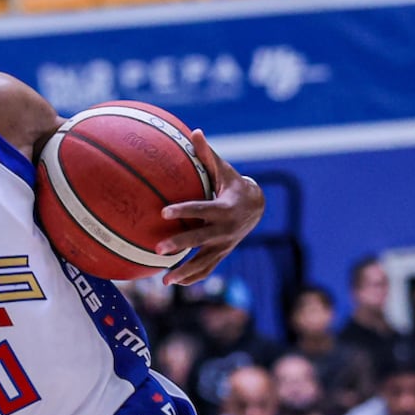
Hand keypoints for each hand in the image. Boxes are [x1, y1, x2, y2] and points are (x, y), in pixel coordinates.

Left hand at [159, 128, 263, 286]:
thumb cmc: (232, 183)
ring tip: (164, 281)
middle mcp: (225, 230)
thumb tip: (194, 131)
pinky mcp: (222, 254)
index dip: (184, 210)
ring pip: (204, 262)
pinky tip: (174, 284)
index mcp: (224, 208)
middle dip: (180, 245)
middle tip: (157, 249)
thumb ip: (207, 154)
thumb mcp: (223, 169)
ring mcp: (225, 246)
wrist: (256, 207)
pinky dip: (192, 278)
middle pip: (200, 240)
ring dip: (184, 272)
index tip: (164, 212)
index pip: (201, 209)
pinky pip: (207, 270)